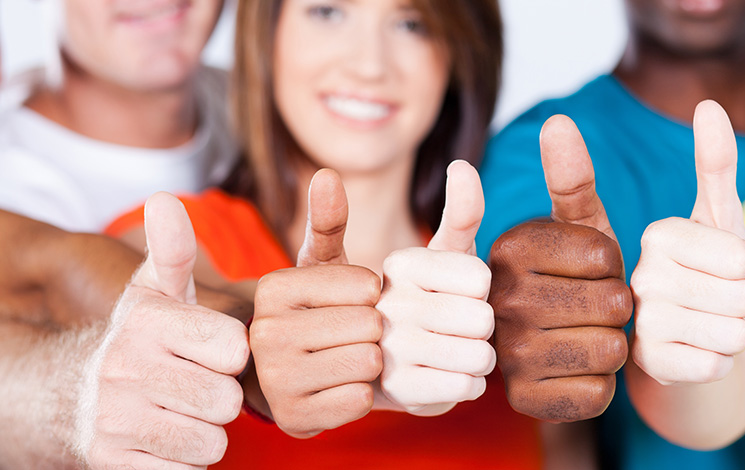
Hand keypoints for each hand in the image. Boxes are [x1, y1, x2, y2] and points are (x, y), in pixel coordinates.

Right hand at [76, 193, 249, 468]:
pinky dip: (185, 461)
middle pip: (226, 401)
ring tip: (182, 412)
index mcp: (147, 322)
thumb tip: (165, 199)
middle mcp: (125, 369)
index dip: (232, 355)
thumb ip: (172, 250)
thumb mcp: (153, 292)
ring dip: (207, 432)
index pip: (235, 349)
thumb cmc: (138, 338)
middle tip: (197, 386)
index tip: (212, 352)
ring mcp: (116, 419)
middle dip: (221, 398)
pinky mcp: (113, 463)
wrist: (71, 396)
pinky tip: (165, 438)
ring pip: (211, 442)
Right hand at [251, 169, 382, 437]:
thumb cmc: (314, 312)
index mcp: (274, 287)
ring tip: (347, 357)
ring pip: (367, 363)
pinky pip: (359, 400)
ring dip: (371, 362)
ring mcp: (274, 379)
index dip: (374, 295)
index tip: (354, 302)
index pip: (366, 285)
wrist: (288, 376)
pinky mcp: (292, 418)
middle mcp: (264, 332)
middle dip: (375, 330)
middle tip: (353, 333)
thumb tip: (327, 174)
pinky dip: (361, 394)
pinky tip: (341, 385)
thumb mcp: (320, 265)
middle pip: (370, 325)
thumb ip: (329, 221)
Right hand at [377, 160, 495, 415]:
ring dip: (479, 357)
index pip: (481, 276)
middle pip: (483, 317)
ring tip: (455, 351)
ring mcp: (388, 350)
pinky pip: (467, 387)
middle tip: (459, 328)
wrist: (379, 364)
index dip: (482, 289)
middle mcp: (387, 304)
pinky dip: (467, 385)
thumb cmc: (423, 300)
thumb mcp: (442, 253)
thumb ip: (460, 212)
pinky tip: (447, 376)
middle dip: (483, 327)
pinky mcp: (398, 392)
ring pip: (480, 355)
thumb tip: (463, 166)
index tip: (457, 292)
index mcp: (400, 263)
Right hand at [489, 115, 631, 422]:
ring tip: (587, 333)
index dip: (615, 264)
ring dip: (613, 343)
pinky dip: (601, 383)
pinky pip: (599, 393)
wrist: (542, 342)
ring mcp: (507, 354)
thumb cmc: (567, 276)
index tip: (592, 267)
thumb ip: (570, 176)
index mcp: (509, 249)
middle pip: (612, 303)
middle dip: (619, 304)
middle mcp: (498, 300)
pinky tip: (578, 368)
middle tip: (594, 305)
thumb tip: (557, 120)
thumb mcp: (572, 225)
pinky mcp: (525, 399)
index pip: (606, 254)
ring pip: (611, 350)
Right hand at [630, 101, 744, 384]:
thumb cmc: (702, 272)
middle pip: (742, 296)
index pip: (740, 256)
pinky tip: (691, 352)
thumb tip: (709, 105)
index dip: (742, 267)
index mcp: (656, 236)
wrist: (680, 337)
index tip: (712, 268)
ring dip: (730, 334)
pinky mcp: (647, 364)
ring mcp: (639, 323)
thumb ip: (715, 163)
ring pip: (732, 332)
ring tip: (701, 325)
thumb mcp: (715, 218)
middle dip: (740, 303)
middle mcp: (638, 277)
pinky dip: (715, 362)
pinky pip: (715, 365)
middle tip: (710, 301)